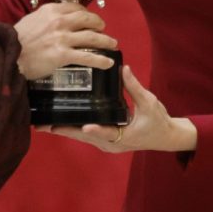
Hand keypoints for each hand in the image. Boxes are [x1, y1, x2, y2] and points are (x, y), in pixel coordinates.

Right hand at [14, 3, 114, 79]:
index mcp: (51, 10)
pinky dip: (101, 60)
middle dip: (99, 24)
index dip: (86, 13)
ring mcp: (62, 38)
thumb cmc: (16, 40)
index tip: (90, 19)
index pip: (76, 8)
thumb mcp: (31, 20)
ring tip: (113, 44)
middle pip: (87, 20)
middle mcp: (59, 21)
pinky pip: (87, 57)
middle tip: (104, 29)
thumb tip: (57, 19)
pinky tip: (108, 63)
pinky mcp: (63, 55)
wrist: (9, 55)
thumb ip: (46, 17)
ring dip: (106, 41)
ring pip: (91, 37)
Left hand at [40, 66, 196, 152]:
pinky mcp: (106, 140)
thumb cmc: (159, 121)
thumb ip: (134, 86)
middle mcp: (113, 143)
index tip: (85, 127)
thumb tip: (123, 68)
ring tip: (46, 125)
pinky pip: (87, 135)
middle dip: (66, 131)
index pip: (108, 133)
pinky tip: (61, 122)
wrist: (165, 136)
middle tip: (46, 126)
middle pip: (86, 137)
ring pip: (83, 137)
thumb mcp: (149, 102)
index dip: (96, 130)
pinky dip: (74, 129)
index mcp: (124, 136)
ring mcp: (108, 143)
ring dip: (66, 131)